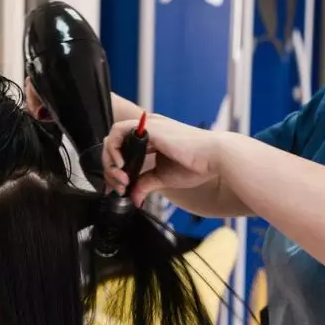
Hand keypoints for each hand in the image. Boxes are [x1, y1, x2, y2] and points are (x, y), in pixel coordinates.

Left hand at [102, 114, 220, 206]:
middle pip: (115, 144)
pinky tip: (121, 166)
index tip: (120, 187)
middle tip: (119, 186)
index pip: (123, 150)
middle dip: (110, 169)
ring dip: (110, 160)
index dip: (115, 169)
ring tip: (121, 178)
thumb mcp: (164, 177)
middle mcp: (147, 129)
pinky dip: (113, 149)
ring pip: (112, 137)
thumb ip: (146, 184)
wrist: (215, 158)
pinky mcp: (147, 127)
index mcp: (152, 138)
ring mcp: (147, 126)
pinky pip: (118, 132)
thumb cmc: (197, 164)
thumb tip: (134, 199)